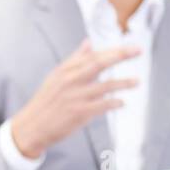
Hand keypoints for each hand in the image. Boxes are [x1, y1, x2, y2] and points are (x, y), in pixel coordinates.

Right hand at [8, 38, 140, 158]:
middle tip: (138, 51)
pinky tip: (122, 103)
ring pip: (105, 85)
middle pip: (100, 63)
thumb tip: (89, 43)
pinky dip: (115, 103)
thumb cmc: (46, 102)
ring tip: (137, 82)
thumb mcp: (56, 77)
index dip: (114, 50)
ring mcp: (75, 96)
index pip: (93, 55)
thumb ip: (74, 60)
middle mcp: (70, 80)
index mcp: (65, 70)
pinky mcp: (79, 113)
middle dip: (121, 55)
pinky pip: (103, 105)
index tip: (130, 47)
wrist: (31, 126)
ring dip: (124, 83)